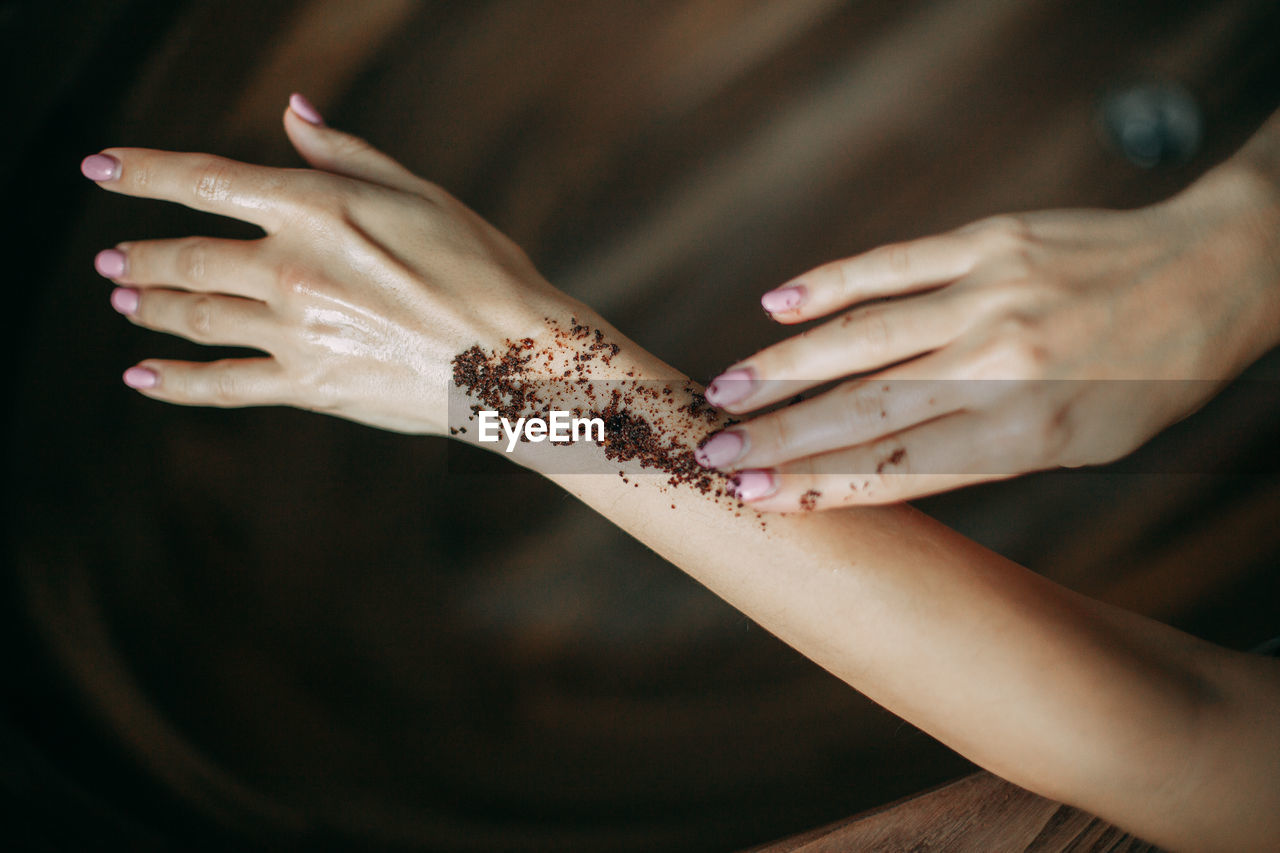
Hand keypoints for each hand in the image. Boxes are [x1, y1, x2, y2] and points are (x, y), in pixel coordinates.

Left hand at [84, 94, 564, 434]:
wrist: (517, 358)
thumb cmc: (482, 267)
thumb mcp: (419, 193)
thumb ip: (345, 154)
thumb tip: (291, 114)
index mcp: (315, 207)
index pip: (203, 180)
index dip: (142, 172)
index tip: (101, 169)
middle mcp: (291, 267)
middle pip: (187, 258)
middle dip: (139, 257)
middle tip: (112, 261)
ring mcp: (296, 331)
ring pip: (196, 317)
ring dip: (151, 307)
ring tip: (126, 302)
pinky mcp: (310, 387)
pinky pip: (224, 385)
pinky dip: (176, 382)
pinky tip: (142, 377)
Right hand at [697, 165, 1279, 509]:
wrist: (1216, 271)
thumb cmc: (1149, 378)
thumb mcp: (1082, 444)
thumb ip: (984, 454)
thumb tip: (881, 466)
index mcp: (1028, 432)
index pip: (897, 465)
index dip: (817, 484)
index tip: (755, 498)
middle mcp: (1001, 365)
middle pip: (864, 409)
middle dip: (779, 436)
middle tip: (711, 454)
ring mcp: (991, 295)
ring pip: (864, 337)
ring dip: (785, 366)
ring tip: (726, 391)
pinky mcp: (989, 241)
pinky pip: (894, 263)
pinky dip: (830, 284)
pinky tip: (777, 304)